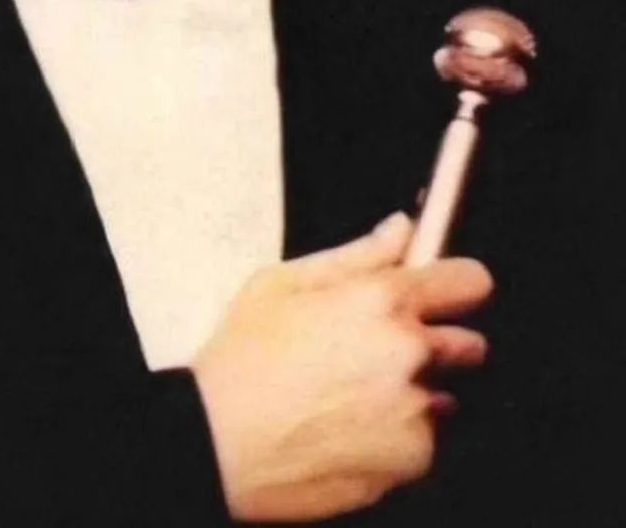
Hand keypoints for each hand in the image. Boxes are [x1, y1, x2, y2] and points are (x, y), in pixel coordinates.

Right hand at [192, 213, 491, 522]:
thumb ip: (355, 254)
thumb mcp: (282, 283)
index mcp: (381, 300)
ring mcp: (416, 410)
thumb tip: (401, 227)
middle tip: (386, 354)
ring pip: (446, 398)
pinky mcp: (414, 461)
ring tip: (358, 399)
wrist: (218, 445)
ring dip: (419, 396)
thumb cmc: (242, 360)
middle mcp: (410, 352)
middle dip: (439, 345)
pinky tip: (352, 432)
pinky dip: (401, 439)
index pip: (471, 281)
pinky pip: (426, 443)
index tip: (446, 293)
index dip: (458, 285)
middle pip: (471, 345)